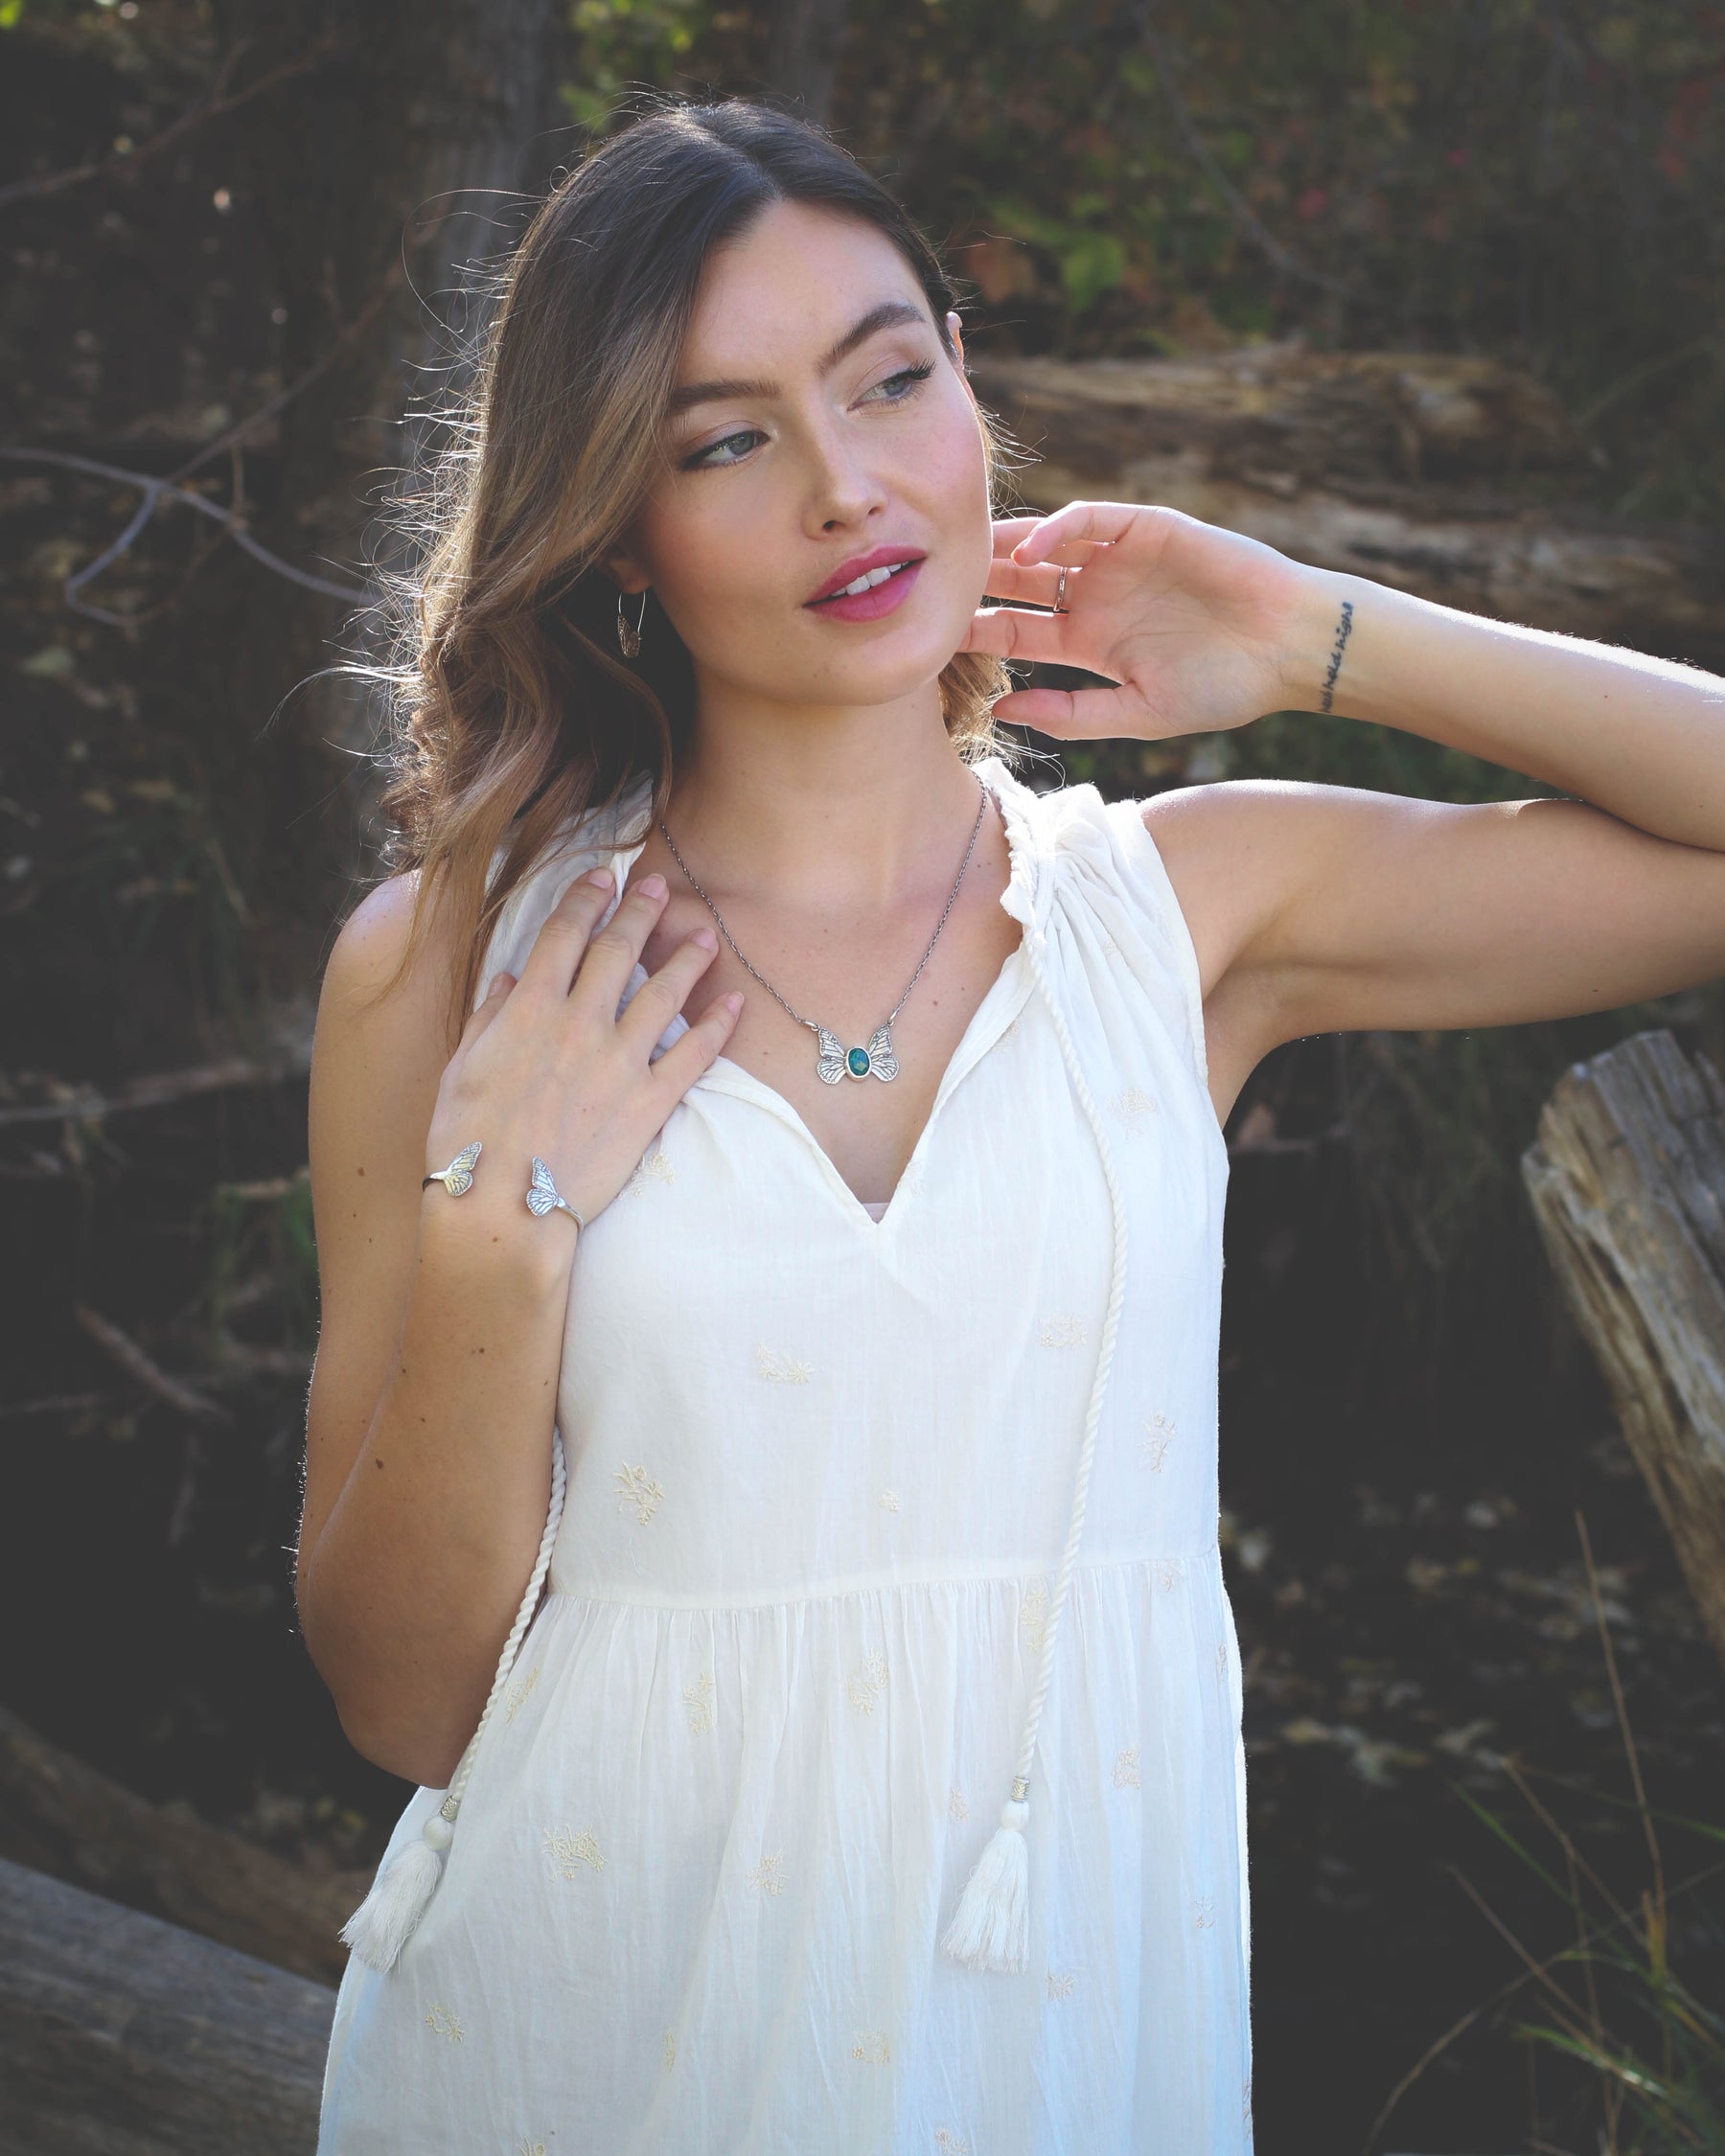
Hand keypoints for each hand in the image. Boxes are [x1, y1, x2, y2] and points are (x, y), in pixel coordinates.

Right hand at [425, 867, 741, 1231]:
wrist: (503, 1206)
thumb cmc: (467, 1142)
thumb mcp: (461, 1068)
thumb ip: (489, 1017)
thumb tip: (510, 979)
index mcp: (529, 1009)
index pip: (564, 935)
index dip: (585, 899)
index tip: (601, 877)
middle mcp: (580, 1023)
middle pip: (619, 951)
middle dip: (640, 912)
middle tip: (657, 888)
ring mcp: (619, 1062)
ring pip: (664, 994)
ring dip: (687, 959)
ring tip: (706, 935)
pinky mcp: (649, 1102)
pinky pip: (694, 1055)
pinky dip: (718, 1026)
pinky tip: (734, 1002)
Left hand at [959, 499, 1313, 740]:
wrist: (1289, 651)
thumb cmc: (1224, 688)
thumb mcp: (1138, 712)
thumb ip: (1070, 714)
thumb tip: (999, 712)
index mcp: (1088, 642)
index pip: (1017, 632)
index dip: (977, 633)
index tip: (932, 641)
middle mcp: (1095, 596)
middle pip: (1019, 583)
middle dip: (976, 582)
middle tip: (931, 585)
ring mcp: (1119, 561)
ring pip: (1045, 544)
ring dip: (1005, 548)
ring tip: (966, 558)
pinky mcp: (1148, 528)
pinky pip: (1092, 518)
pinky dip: (1060, 526)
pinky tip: (1033, 548)